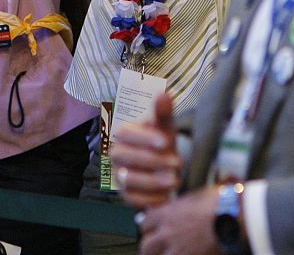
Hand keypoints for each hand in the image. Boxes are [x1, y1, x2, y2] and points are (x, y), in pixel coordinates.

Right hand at [110, 93, 182, 207]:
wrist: (166, 167)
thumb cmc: (162, 143)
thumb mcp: (166, 128)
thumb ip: (163, 113)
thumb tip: (163, 94)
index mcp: (124, 134)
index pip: (125, 133)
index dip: (144, 137)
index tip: (166, 142)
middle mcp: (117, 154)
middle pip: (124, 156)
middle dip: (152, 161)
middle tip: (177, 163)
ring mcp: (119, 175)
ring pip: (127, 179)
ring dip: (153, 181)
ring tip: (174, 180)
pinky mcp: (126, 195)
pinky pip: (133, 199)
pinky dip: (151, 198)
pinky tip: (167, 195)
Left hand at [136, 186, 219, 254]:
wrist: (232, 218)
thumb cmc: (217, 203)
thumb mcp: (193, 196)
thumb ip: (178, 206)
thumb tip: (173, 209)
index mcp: (166, 214)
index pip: (144, 223)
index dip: (147, 226)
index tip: (150, 227)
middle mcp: (167, 233)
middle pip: (146, 245)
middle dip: (148, 246)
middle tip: (152, 247)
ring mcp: (177, 250)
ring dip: (159, 254)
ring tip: (163, 253)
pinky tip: (181, 254)